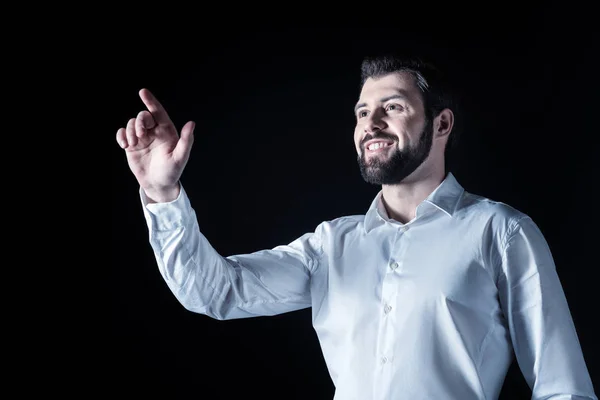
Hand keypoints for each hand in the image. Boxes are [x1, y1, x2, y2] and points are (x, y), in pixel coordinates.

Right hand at [117, 88, 194, 202]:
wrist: (158, 185)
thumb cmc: (172, 172)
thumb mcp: (180, 157)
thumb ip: (186, 140)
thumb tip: (191, 123)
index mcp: (167, 131)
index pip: (158, 112)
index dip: (151, 101)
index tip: (143, 92)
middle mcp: (154, 132)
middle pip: (143, 116)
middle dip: (139, 122)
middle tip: (141, 135)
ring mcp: (142, 138)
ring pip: (131, 124)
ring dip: (130, 131)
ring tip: (133, 144)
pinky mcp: (132, 145)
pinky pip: (122, 134)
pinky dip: (121, 136)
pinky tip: (124, 145)